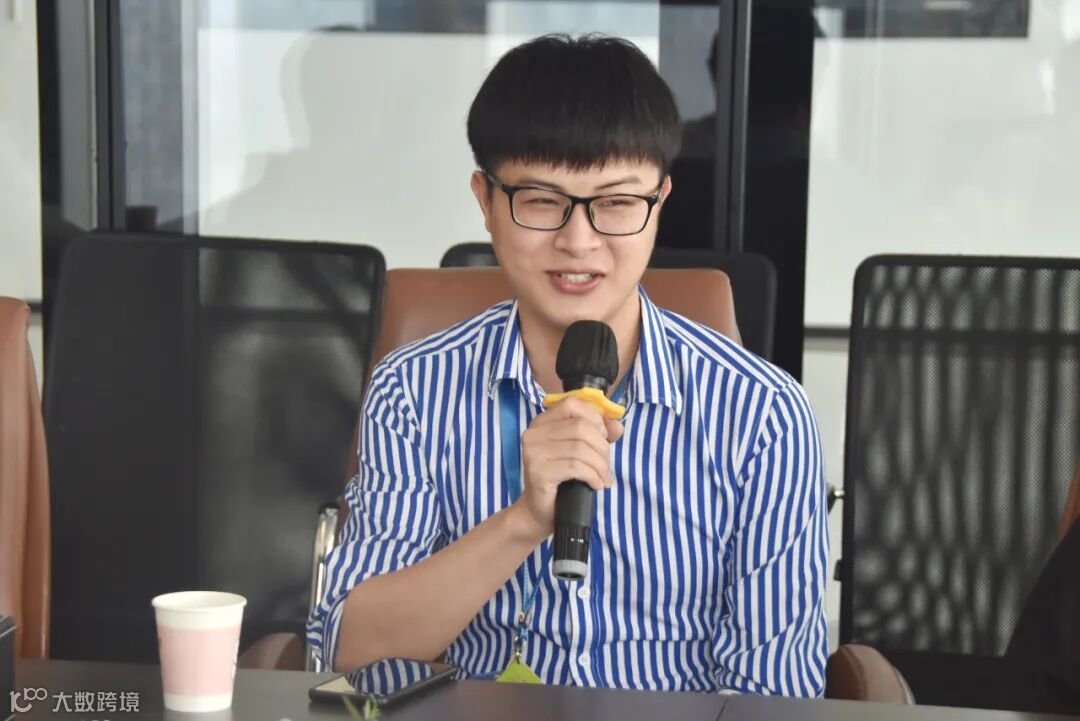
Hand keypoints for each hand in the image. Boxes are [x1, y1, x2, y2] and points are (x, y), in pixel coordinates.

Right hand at [512, 395, 623, 541]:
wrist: (540, 512)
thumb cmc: (562, 479)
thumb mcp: (583, 452)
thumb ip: (600, 434)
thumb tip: (617, 425)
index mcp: (542, 422)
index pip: (572, 403)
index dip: (594, 418)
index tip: (603, 437)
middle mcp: (534, 433)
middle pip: (580, 427)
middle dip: (601, 447)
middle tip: (605, 465)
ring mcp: (533, 452)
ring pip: (580, 448)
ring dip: (600, 465)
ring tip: (603, 478)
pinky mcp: (538, 471)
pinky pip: (576, 467)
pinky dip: (593, 476)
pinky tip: (596, 485)